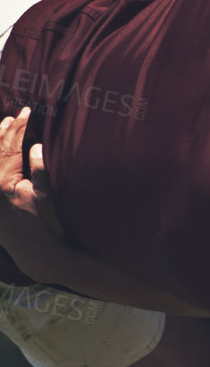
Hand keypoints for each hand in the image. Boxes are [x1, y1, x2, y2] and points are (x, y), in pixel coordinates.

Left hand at [0, 107, 65, 242]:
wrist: (37, 253)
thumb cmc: (47, 226)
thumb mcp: (47, 198)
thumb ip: (41, 170)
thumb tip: (36, 146)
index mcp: (4, 181)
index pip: (11, 146)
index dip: (20, 127)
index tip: (28, 113)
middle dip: (7, 129)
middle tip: (16, 114)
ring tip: (4, 123)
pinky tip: (1, 151)